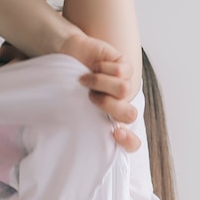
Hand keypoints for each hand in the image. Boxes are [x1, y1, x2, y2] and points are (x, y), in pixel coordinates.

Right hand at [58, 30, 140, 151]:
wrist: (69, 57)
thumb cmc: (69, 85)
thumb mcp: (73, 108)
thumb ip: (81, 122)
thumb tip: (76, 140)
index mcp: (110, 122)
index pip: (131, 142)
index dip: (128, 141)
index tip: (115, 133)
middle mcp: (122, 106)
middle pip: (130, 115)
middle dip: (108, 105)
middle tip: (91, 97)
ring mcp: (126, 86)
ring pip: (123, 90)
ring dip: (100, 83)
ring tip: (87, 80)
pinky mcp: (126, 68)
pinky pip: (121, 71)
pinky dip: (102, 68)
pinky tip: (95, 67)